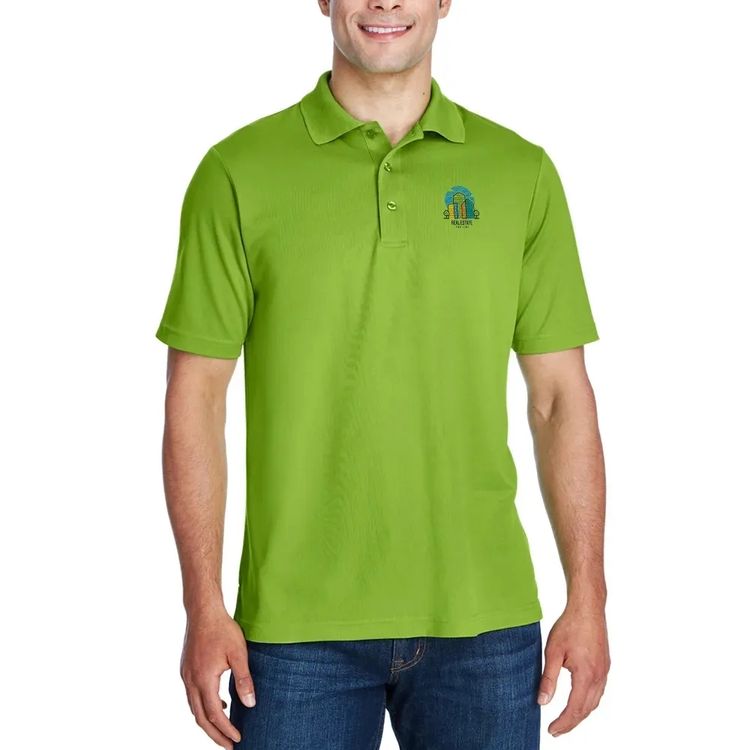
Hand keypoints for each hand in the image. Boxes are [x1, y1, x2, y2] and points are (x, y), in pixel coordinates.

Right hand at [180, 609, 256, 749]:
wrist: (203, 610)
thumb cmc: (222, 629)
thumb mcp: (239, 654)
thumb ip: (244, 680)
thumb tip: (250, 704)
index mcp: (204, 680)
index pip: (215, 715)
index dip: (226, 730)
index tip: (238, 740)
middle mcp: (191, 681)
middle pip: (201, 718)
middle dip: (215, 735)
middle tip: (229, 746)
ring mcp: (186, 675)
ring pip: (194, 708)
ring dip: (208, 722)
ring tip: (223, 730)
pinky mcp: (186, 668)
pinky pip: (193, 696)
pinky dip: (204, 706)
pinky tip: (219, 703)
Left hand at [537, 604, 609, 736]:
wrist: (587, 608)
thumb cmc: (570, 626)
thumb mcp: (552, 652)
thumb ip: (548, 679)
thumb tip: (542, 701)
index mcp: (586, 675)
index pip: (575, 709)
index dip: (563, 723)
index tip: (552, 730)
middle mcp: (599, 677)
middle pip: (586, 710)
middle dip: (572, 723)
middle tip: (556, 730)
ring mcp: (605, 671)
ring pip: (595, 702)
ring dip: (581, 713)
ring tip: (566, 719)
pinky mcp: (605, 665)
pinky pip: (599, 691)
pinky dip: (589, 701)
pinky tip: (579, 700)